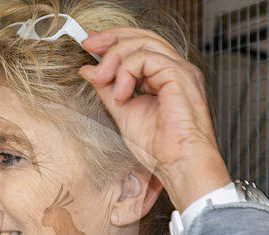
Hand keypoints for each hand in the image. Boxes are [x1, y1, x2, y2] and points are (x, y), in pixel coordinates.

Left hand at [78, 28, 230, 210]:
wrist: (176, 163)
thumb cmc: (158, 147)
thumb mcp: (122, 112)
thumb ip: (107, 89)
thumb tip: (89, 70)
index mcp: (164, 77)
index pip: (140, 45)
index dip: (114, 40)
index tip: (90, 44)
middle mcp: (174, 70)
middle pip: (142, 37)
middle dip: (111, 38)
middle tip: (88, 44)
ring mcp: (179, 71)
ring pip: (143, 44)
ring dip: (115, 58)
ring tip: (103, 80)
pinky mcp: (179, 76)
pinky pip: (146, 58)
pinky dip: (126, 72)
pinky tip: (121, 94)